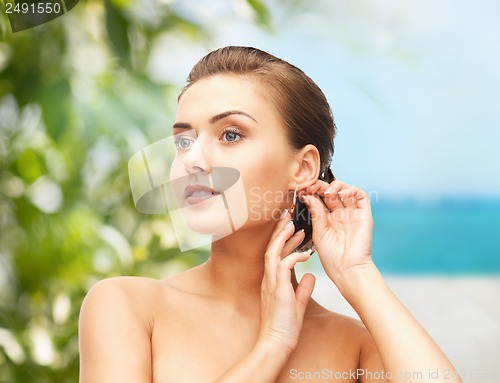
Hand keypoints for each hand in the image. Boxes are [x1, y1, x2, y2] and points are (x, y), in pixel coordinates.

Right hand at [257, 210, 315, 354]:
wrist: (276, 344)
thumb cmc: (284, 327)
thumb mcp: (297, 304)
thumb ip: (303, 289)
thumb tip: (311, 276)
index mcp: (272, 281)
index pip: (276, 254)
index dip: (283, 239)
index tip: (294, 228)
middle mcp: (269, 279)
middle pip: (271, 248)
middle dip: (280, 231)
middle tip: (290, 216)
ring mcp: (270, 283)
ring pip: (273, 252)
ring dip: (283, 238)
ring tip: (293, 224)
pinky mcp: (277, 289)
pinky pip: (283, 266)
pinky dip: (294, 257)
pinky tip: (306, 253)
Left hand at [300, 180, 373, 289]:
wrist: (347, 270)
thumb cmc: (332, 258)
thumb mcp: (319, 233)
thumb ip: (315, 214)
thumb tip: (309, 196)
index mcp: (328, 219)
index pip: (321, 198)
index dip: (313, 192)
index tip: (303, 189)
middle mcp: (341, 215)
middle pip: (332, 192)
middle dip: (321, 186)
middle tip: (312, 186)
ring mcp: (353, 214)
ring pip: (346, 191)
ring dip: (336, 186)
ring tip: (326, 191)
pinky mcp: (365, 215)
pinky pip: (361, 196)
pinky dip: (352, 190)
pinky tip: (341, 193)